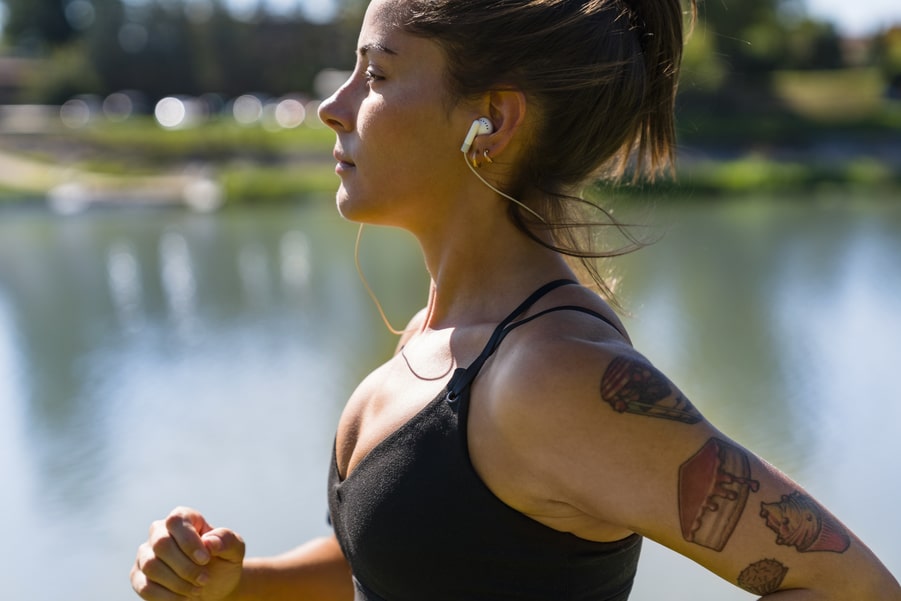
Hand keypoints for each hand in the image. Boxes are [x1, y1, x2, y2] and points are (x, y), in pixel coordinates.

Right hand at [131, 507, 245, 600]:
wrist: (216, 585)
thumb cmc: (224, 561)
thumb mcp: (234, 549)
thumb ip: (226, 540)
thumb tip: (209, 542)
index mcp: (183, 518)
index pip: (176, 522)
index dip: (188, 541)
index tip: (205, 559)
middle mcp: (159, 532)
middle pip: (161, 544)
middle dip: (185, 566)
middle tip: (204, 579)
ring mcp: (145, 554)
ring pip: (151, 566)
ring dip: (177, 583)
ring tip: (197, 590)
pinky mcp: (138, 576)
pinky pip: (145, 587)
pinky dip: (166, 597)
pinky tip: (184, 599)